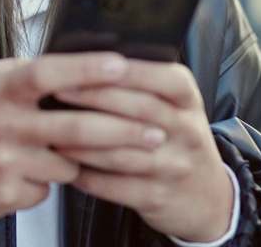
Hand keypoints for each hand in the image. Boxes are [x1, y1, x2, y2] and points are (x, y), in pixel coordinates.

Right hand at [0, 52, 169, 225]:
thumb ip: (21, 76)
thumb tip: (73, 62)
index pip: (48, 73)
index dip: (87, 68)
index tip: (121, 64)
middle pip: (74, 127)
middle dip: (123, 131)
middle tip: (155, 131)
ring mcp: (2, 163)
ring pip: (68, 163)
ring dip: (79, 159)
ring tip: (70, 150)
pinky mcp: (4, 196)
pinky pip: (47, 189)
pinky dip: (46, 181)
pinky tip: (24, 172)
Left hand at [52, 61, 232, 241]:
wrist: (208, 197)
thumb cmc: (176, 138)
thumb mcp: (174, 106)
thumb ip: (141, 84)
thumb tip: (87, 62)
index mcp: (188, 99)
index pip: (160, 78)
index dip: (123, 72)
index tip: (84, 64)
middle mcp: (186, 131)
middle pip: (139, 109)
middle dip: (94, 97)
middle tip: (57, 90)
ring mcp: (175, 167)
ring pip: (122, 152)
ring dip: (82, 142)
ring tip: (52, 131)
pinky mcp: (158, 197)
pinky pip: (116, 186)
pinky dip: (87, 175)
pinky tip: (66, 166)